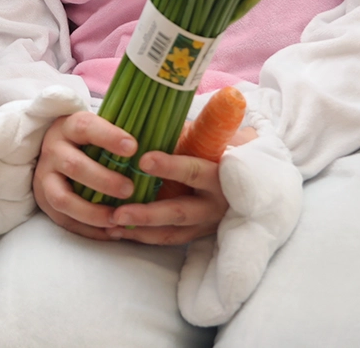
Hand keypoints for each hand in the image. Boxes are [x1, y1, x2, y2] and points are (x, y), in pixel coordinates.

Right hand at [32, 110, 140, 239]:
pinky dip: (89, 229)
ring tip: (117, 218)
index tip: (133, 148)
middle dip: (103, 180)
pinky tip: (111, 231)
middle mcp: (53, 150)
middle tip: (130, 189)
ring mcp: (45, 177)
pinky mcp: (45, 202)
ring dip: (92, 211)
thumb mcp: (97, 130)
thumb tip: (162, 145)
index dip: (108, 137)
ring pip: (63, 198)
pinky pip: (64, 220)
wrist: (52, 153)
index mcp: (69, 127)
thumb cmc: (87, 141)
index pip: (85, 127)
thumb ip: (121, 137)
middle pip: (73, 165)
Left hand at [106, 126, 255, 245]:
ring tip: (111, 223)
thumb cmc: (218, 151)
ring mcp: (204, 223)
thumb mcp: (207, 139)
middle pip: (179, 212)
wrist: (247, 181)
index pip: (193, 171)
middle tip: (119, 212)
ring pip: (170, 232)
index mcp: (220, 176)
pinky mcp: (195, 235)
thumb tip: (149, 120)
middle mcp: (214, 204)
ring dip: (140, 229)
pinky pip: (166, 239)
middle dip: (148, 214)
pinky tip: (116, 231)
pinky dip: (141, 236)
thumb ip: (183, 134)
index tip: (143, 160)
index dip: (169, 166)